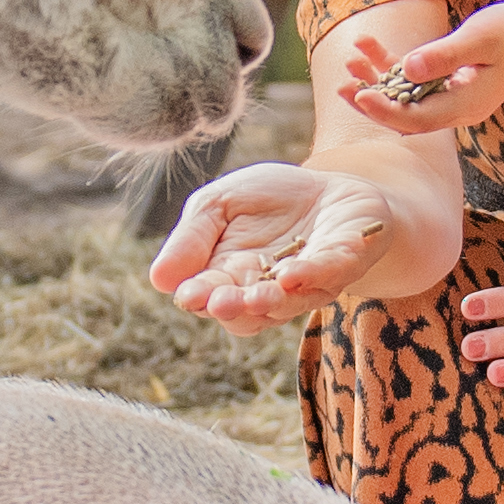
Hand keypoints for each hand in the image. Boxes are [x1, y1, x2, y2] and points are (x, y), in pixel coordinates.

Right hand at [149, 165, 407, 327]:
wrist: (329, 190)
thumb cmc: (269, 202)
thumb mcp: (219, 204)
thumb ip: (192, 237)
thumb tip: (159, 280)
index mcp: (230, 278)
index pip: (209, 296)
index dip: (200, 296)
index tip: (189, 294)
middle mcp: (268, 291)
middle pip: (247, 312)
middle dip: (235, 307)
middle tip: (220, 302)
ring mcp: (309, 283)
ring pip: (289, 303)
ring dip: (273, 301)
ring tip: (258, 295)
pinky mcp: (345, 262)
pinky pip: (330, 273)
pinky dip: (313, 274)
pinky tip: (294, 273)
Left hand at [339, 0, 503, 133]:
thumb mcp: (478, 40)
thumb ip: (443, 56)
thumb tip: (407, 67)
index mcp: (464, 106)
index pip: (416, 119)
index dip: (384, 110)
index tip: (358, 95)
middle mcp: (456, 109)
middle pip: (405, 116)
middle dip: (372, 101)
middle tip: (341, 86)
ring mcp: (452, 97)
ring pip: (407, 97)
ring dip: (378, 81)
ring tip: (351, 60)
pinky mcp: (450, 82)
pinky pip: (416, 80)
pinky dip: (393, 65)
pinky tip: (370, 46)